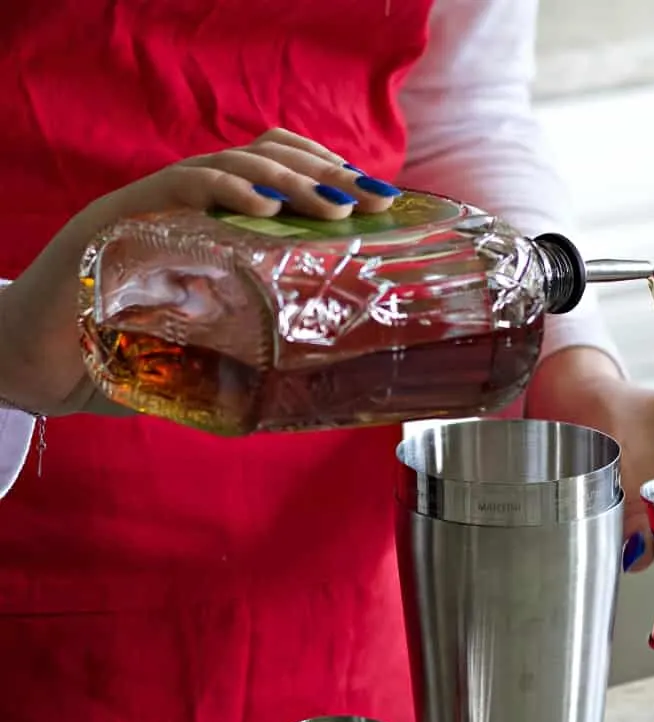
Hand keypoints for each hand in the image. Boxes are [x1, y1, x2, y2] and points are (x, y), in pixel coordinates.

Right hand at [0, 128, 401, 416]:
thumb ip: (246, 353)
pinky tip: (265, 207)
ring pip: (229, 164)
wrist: (33, 368)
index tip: (378, 202)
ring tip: (336, 204)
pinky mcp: (117, 219)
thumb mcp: (203, 353)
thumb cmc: (117, 357)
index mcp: (209, 226)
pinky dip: (223, 189)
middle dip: (327, 174)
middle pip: (264, 159)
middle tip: (376, 198)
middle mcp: (184, 206)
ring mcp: (150, 207)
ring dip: (290, 179)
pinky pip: (175, 185)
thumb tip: (315, 388)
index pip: (275, 176)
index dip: (327, 178)